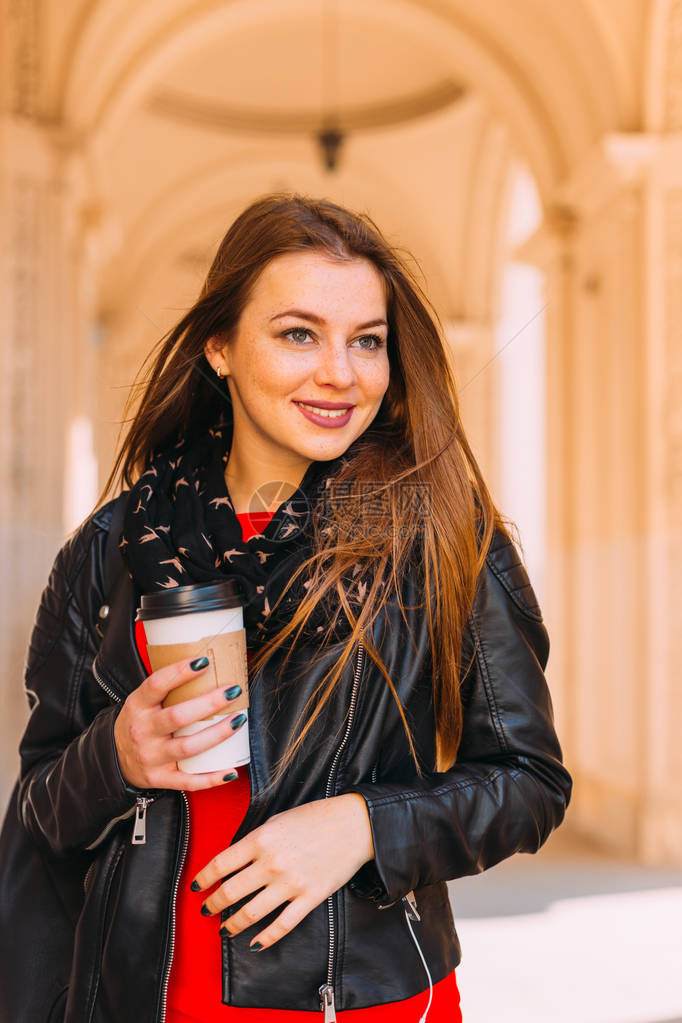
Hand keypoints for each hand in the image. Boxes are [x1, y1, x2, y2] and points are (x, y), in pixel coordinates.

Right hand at [113, 656, 246, 790]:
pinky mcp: (160, 779)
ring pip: (188, 747)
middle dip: (209, 703)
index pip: (156, 685)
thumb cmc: (139, 723)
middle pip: (177, 716)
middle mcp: (142, 732)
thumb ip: (166, 688)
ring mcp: (151, 758)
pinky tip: (231, 770)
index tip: (204, 661)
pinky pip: (189, 781)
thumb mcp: (142, 702)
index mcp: (137, 706)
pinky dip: (212, 778)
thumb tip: (206, 663)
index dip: (180, 672)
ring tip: (238, 719)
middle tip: (233, 691)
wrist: (115, 760)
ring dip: (217, 734)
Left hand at [191, 793, 374, 949]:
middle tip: (207, 910)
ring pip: (251, 913)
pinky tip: (254, 944)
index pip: (221, 864)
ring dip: (232, 925)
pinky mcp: (309, 898)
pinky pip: (282, 926)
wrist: (353, 825)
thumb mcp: (277, 820)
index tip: (197, 886)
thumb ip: (255, 841)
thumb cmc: (315, 818)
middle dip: (213, 905)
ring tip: (224, 929)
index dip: (204, 878)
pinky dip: (265, 939)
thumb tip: (234, 861)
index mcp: (261, 840)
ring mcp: (290, 883)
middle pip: (230, 892)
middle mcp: (271, 863)